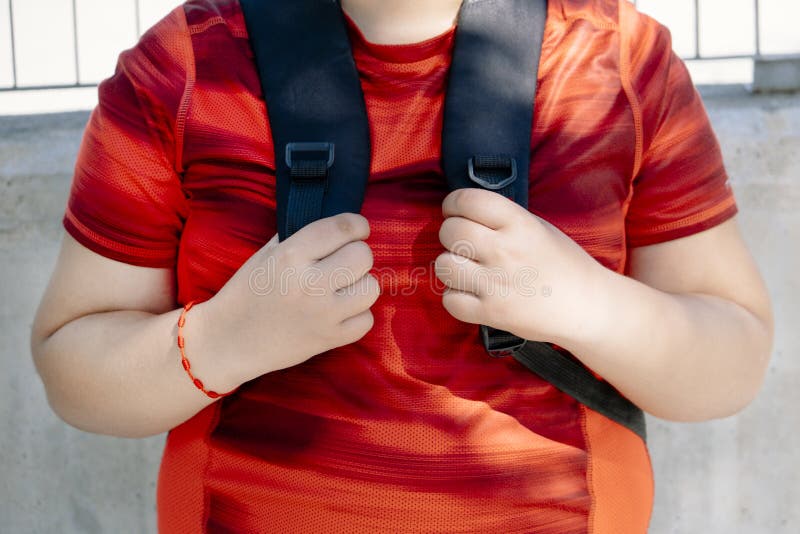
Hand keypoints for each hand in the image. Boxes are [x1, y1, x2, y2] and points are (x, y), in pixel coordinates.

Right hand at [198, 213, 379, 385]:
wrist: (230, 340)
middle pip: (363, 256)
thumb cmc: (248, 292)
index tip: (357, 229)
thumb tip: (339, 227)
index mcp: (291, 255)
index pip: (343, 228)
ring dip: (360, 284)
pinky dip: (357, 314)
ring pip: (371, 288)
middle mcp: (311, 283)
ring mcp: (323, 314)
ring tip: (342, 287)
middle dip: (356, 254)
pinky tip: (340, 311)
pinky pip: (366, 319)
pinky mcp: (330, 339)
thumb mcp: (266, 254)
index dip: (358, 225)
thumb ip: (301, 237)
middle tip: (343, 262)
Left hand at [435, 188, 604, 343]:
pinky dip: (455, 297)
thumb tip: (464, 211)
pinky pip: (450, 300)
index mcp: (519, 223)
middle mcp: (506, 250)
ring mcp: (497, 283)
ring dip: (450, 266)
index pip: (468, 200)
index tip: (454, 211)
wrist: (586, 305)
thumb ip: (502, 218)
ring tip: (466, 269)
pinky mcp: (492, 313)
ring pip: (444, 265)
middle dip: (450, 234)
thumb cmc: (562, 263)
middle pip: (450, 231)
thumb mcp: (537, 226)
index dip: (453, 203)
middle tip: (462, 243)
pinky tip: (470, 292)